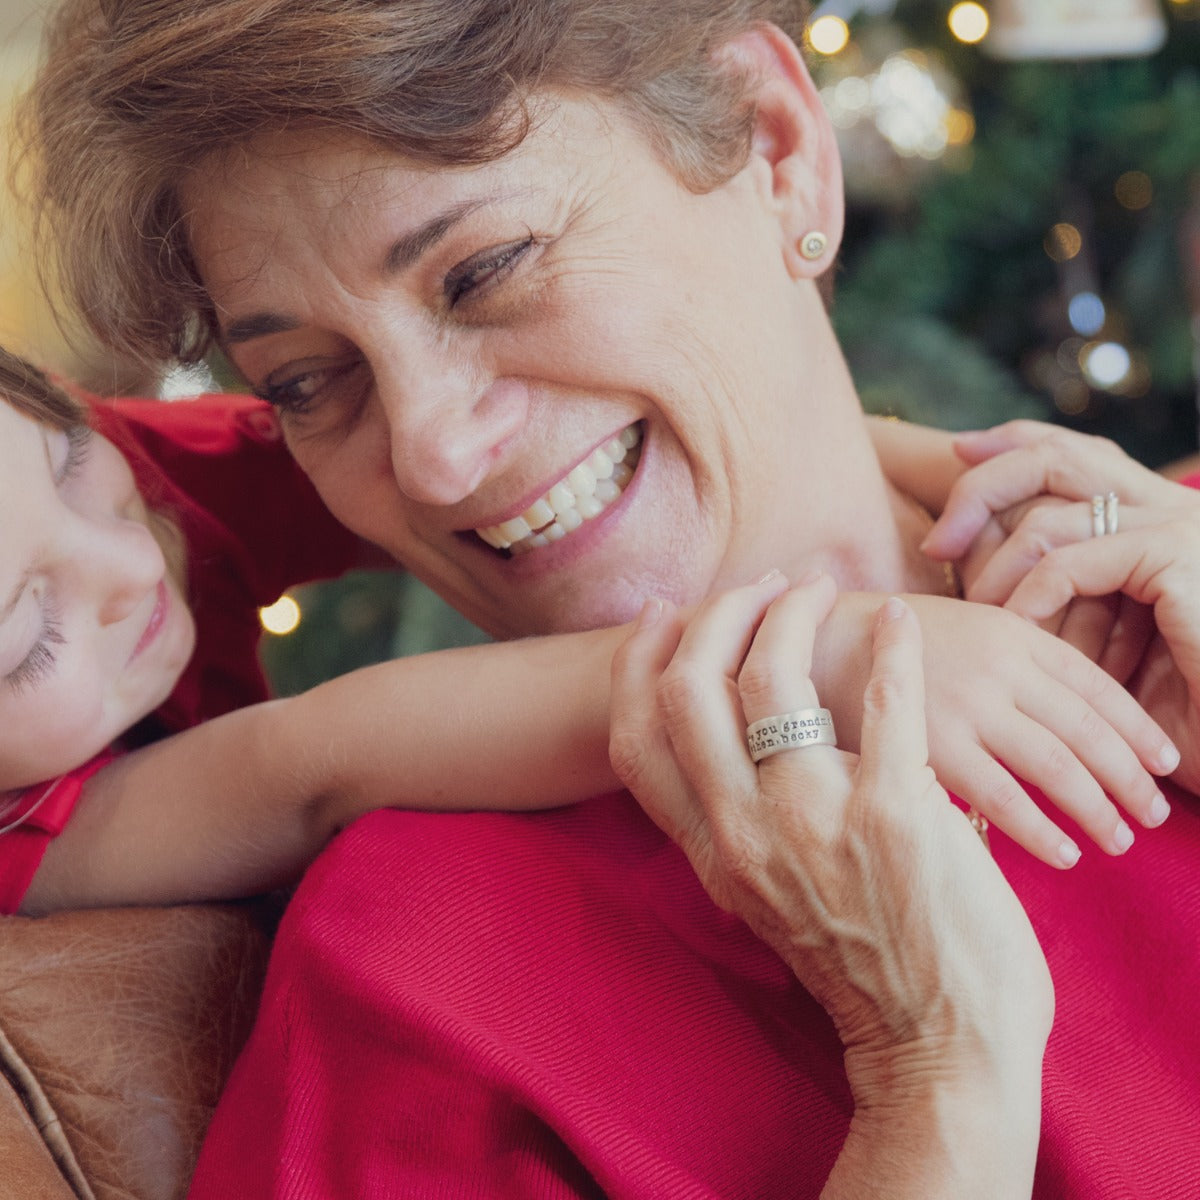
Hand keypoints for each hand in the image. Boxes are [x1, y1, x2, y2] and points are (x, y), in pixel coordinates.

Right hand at [608, 573, 1051, 1109]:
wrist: (938, 1050)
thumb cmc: (861, 967)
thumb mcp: (765, 898)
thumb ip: (735, 823)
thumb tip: (732, 736)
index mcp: (711, 852)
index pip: (634, 740)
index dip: (635, 663)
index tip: (661, 613)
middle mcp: (745, 834)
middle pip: (689, 691)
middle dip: (718, 615)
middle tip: (761, 588)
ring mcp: (815, 822)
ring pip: (771, 678)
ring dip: (794, 614)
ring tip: (822, 593)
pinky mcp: (895, 815)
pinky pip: (885, 702)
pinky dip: (893, 647)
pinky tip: (898, 621)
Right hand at [896, 592, 1176, 868]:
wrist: (815, 642)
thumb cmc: (888, 642)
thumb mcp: (962, 626)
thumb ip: (1014, 659)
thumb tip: (1063, 705)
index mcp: (1014, 633)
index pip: (1099, 686)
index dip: (1140, 729)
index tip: (1167, 763)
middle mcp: (1001, 668)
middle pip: (1089, 730)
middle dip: (1131, 778)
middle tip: (1155, 815)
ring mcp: (968, 707)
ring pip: (1058, 767)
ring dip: (1098, 808)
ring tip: (1120, 840)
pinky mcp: (933, 747)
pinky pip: (1004, 800)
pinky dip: (1042, 831)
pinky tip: (1065, 854)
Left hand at [921, 421, 1198, 790]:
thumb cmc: (1168, 710)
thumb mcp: (1100, 637)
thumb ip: (1055, 593)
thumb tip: (968, 572)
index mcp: (1155, 514)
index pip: (1073, 452)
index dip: (1011, 444)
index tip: (958, 451)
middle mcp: (1170, 507)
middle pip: (1055, 456)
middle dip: (982, 489)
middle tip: (938, 543)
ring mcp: (1178, 528)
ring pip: (1050, 518)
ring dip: (998, 570)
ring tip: (975, 611)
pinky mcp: (1177, 559)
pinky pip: (1070, 565)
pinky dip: (1030, 598)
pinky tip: (1013, 630)